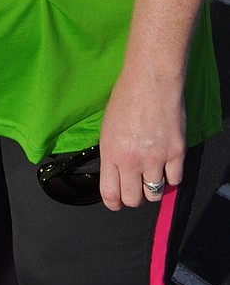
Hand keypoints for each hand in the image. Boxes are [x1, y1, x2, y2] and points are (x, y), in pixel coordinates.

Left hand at [98, 67, 185, 210]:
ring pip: (155, 194)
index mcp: (111, 153)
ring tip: (151, 176)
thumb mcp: (107, 127)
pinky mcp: (176, 153)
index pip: (110, 194)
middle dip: (134, 198)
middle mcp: (132, 160)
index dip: (114, 203)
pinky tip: (167, 166)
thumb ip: (112, 153)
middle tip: (136, 188)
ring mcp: (156, 158)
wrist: (151, 81)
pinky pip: (175, 180)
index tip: (117, 202)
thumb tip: (115, 173)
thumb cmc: (126, 98)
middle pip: (134, 200)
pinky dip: (171, 176)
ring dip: (153, 189)